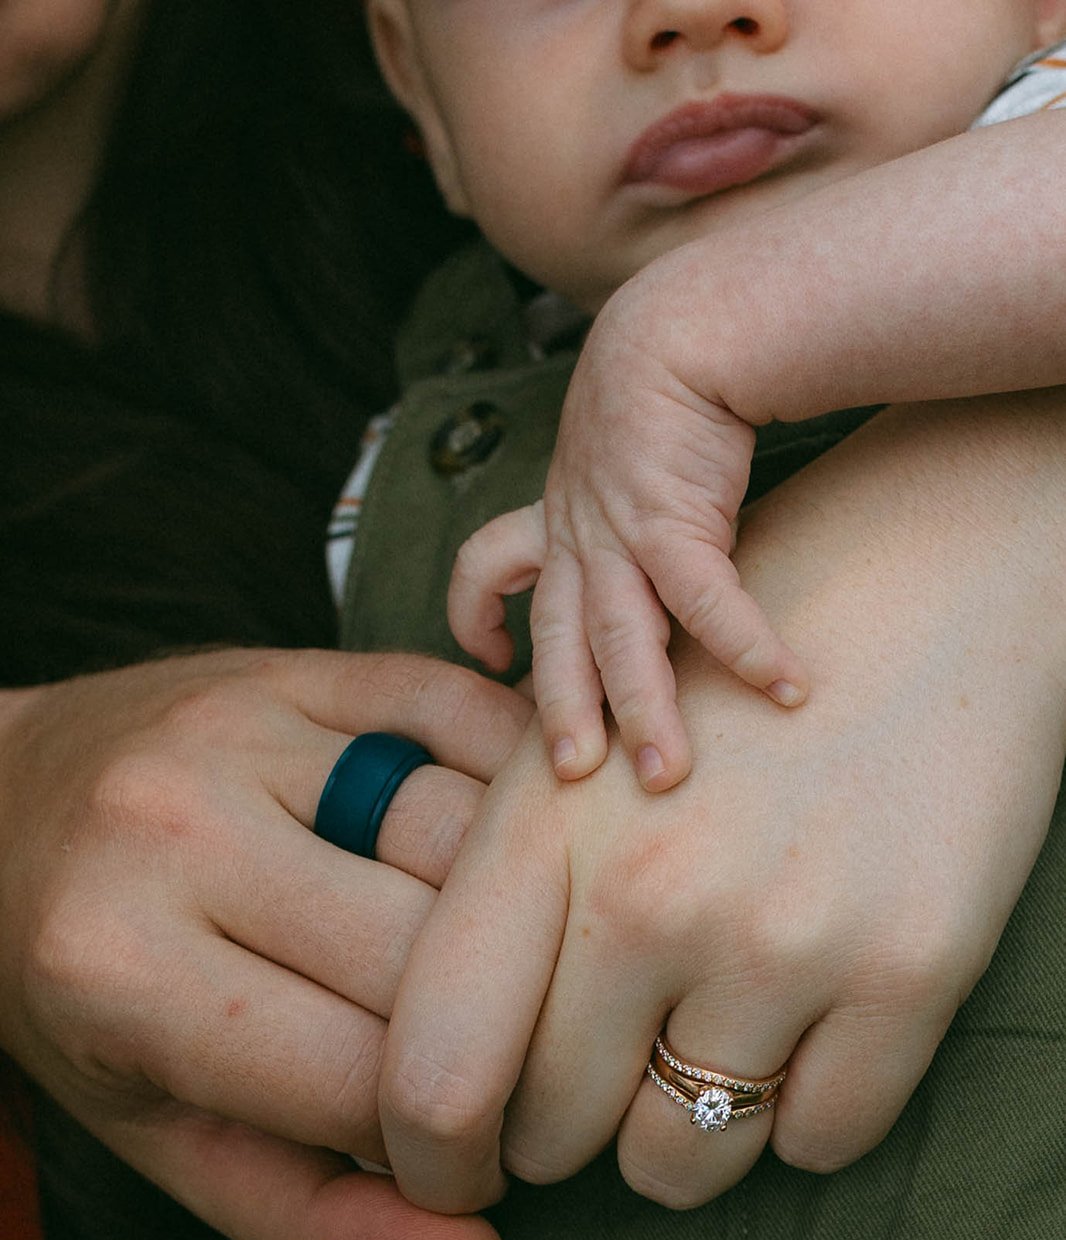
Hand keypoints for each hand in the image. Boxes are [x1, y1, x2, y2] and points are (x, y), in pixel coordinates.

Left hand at [0, 648, 530, 1239]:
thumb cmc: (83, 995)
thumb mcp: (160, 1136)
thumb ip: (306, 1223)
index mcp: (117, 967)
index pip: (369, 1082)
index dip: (446, 1150)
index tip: (456, 1162)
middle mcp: (176, 828)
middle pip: (435, 957)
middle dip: (493, 1038)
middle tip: (495, 1070)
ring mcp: (245, 723)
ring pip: (476, 836)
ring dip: (525, 919)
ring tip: (510, 972)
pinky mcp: (307, 664)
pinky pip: (472, 722)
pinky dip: (521, 792)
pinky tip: (516, 858)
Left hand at [383, 394, 1065, 1212]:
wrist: (933, 571)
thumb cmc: (732, 665)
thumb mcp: (580, 744)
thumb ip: (501, 895)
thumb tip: (445, 1068)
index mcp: (538, 830)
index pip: (431, 1074)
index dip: (425, 1154)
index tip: (458, 1163)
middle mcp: (648, 896)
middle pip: (552, 1138)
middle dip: (561, 1135)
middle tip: (598, 1082)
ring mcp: (782, 941)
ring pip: (679, 1167)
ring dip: (677, 1137)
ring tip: (701, 1046)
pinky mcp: (909, 973)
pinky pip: (818, 1145)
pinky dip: (801, 1112)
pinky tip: (803, 1027)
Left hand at [448, 265, 808, 794]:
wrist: (683, 318)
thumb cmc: (664, 385)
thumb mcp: (617, 449)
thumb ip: (618, 502)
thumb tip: (653, 542)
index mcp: (555, 511)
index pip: (486, 565)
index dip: (475, 613)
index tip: (491, 658)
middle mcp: (575, 532)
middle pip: (555, 638)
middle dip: (561, 713)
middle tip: (575, 779)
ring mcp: (617, 530)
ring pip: (618, 638)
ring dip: (643, 710)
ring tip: (664, 772)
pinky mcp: (673, 519)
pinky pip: (703, 600)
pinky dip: (744, 647)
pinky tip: (785, 687)